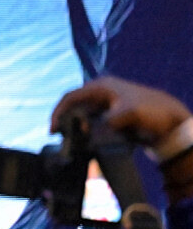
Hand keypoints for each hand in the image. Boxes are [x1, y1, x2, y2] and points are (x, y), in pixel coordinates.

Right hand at [51, 76, 190, 146]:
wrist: (175, 122)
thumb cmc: (152, 112)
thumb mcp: (126, 116)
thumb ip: (104, 125)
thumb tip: (86, 136)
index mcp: (101, 86)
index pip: (71, 97)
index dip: (58, 112)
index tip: (53, 130)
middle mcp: (102, 93)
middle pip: (76, 106)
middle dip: (67, 121)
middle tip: (61, 138)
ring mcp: (109, 104)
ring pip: (85, 116)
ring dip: (78, 128)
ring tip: (73, 141)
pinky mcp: (115, 116)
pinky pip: (96, 124)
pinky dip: (90, 132)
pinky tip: (89, 142)